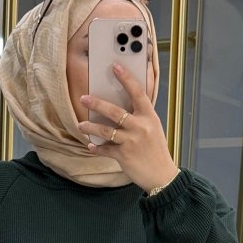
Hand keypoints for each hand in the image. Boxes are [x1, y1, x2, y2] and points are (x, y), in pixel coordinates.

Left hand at [76, 64, 178, 193]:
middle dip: (97, 104)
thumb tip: (122, 108)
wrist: (162, 175)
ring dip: (90, 127)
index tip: (115, 67)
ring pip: (106, 130)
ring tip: (80, 125)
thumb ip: (140, 118)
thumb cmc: (156, 151)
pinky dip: (97, 148)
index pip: (137, 93)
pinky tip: (91, 146)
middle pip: (115, 111)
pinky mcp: (124, 156)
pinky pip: (105, 149)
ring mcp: (131, 141)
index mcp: (149, 116)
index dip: (126, 79)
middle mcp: (140, 127)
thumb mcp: (153, 129)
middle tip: (83, 98)